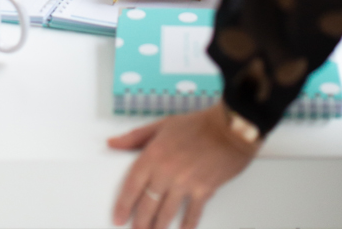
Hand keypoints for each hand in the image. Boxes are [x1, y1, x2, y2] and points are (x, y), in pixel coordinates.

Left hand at [109, 104, 259, 228]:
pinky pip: (192, 213)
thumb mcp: (162, 125)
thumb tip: (112, 143)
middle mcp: (167, 171)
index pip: (132, 185)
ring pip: (166, 212)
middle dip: (140, 221)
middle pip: (147, 204)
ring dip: (158, 226)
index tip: (118, 217)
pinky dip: (187, 225)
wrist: (229, 128)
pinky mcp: (203, 191)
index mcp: (154, 154)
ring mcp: (185, 183)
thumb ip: (135, 137)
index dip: (123, 204)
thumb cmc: (197, 124)